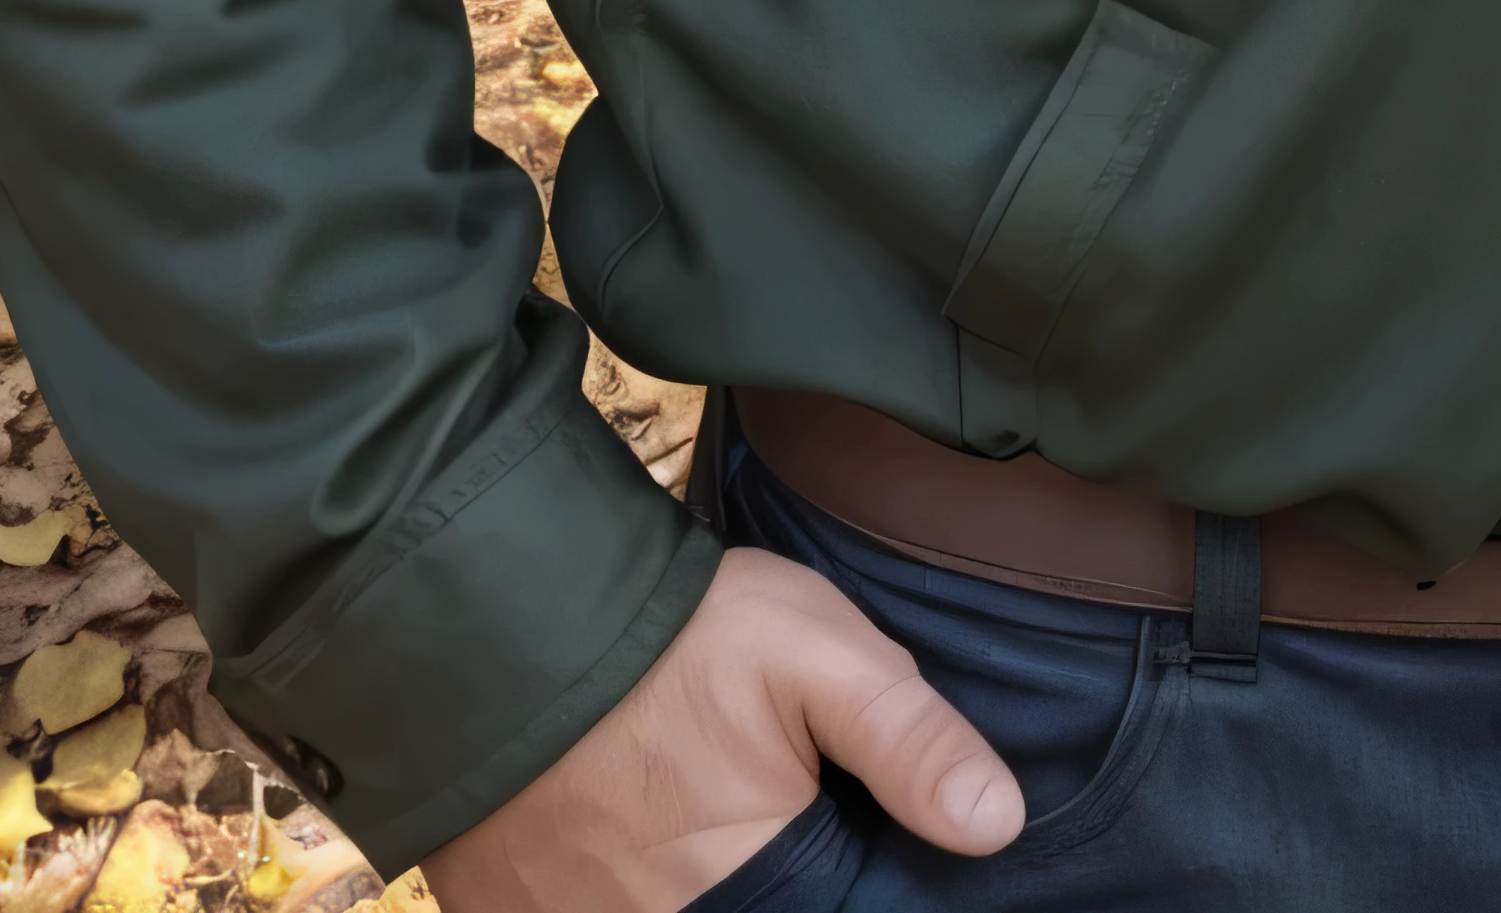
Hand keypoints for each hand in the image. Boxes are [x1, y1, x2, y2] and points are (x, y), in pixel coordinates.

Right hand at [425, 542, 1025, 912]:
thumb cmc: (672, 641)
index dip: (853, 888)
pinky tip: (638, 845)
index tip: (844, 852)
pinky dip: (625, 893)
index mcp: (759, 900)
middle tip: (772, 823)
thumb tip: (1001, 827)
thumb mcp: (817, 655)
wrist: (500, 616)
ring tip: (706, 825)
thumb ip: (909, 742)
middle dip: (779, 884)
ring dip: (704, 884)